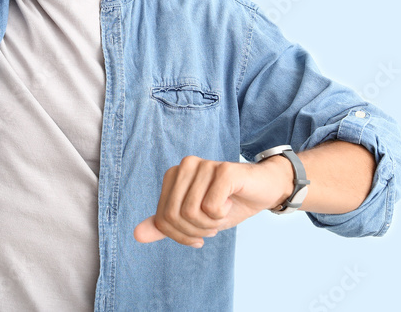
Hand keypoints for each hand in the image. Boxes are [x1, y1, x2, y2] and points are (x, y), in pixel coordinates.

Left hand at [133, 155, 294, 247]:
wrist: (264, 190)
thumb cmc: (228, 203)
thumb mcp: (194, 220)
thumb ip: (166, 225)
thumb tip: (137, 235)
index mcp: (173, 175)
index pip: (162, 218)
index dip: (180, 235)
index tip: (198, 234)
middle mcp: (184, 166)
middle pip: (174, 216)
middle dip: (195, 231)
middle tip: (212, 225)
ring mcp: (203, 165)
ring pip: (191, 213)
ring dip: (210, 224)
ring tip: (222, 212)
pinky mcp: (223, 170)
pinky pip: (211, 207)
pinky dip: (222, 215)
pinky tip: (231, 202)